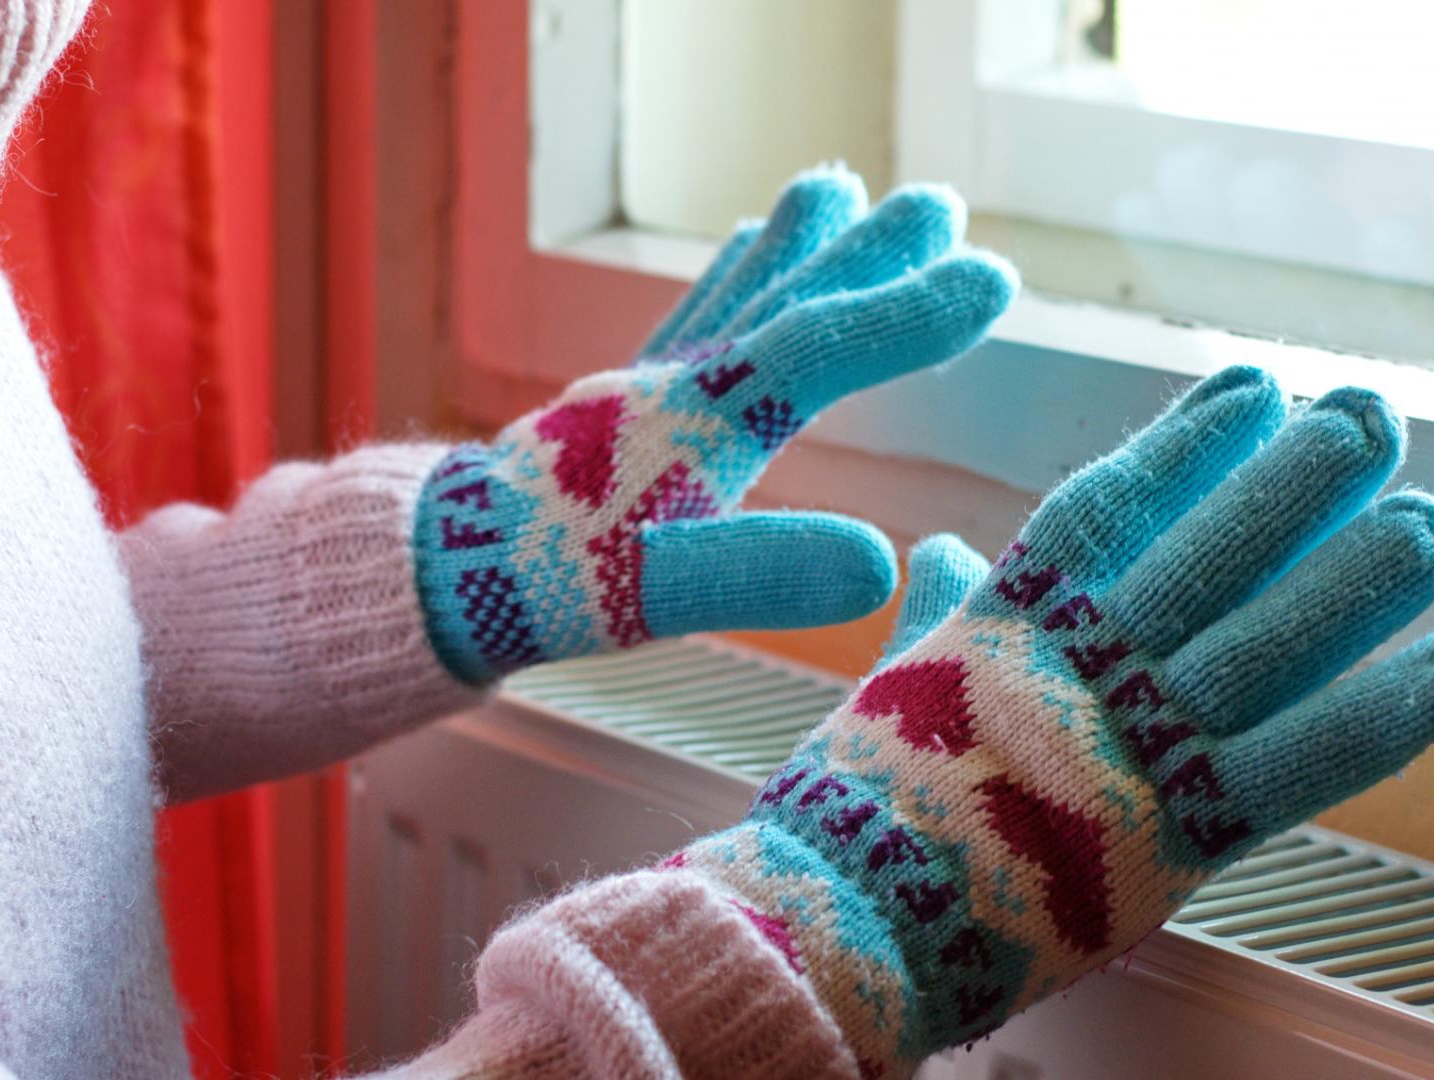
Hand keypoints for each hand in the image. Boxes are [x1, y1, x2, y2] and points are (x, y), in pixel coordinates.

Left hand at [413, 167, 1015, 681]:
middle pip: (791, 302)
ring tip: (837, 190)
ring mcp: (649, 384)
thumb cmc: (550, 582)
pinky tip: (748, 256)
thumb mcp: (660, 594)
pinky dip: (736, 277)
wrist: (441, 569)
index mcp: (703, 423)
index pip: (823, 348)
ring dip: (800, 248)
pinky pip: (696, 316)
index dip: (909, 312)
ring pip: (741, 296)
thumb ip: (763, 573)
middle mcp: (680, 385)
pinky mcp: (624, 400)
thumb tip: (879, 563)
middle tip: (939, 204)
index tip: (992, 276)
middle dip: (871, 258)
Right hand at [675, 366, 1433, 1074]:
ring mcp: (1130, 747)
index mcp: (1004, 620)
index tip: (1253, 386)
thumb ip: (944, 609)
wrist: (840, 922)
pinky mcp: (1178, 836)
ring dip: (1360, 580)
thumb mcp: (893, 682)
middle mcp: (1077, 667)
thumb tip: (944, 548)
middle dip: (1296, 482)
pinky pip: (1304, 762)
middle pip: (1208, 555)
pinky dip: (1393, 712)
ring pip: (1267, 644)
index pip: (1109, 507)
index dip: (1187, 443)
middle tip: (1372, 413)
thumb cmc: (856, 804)